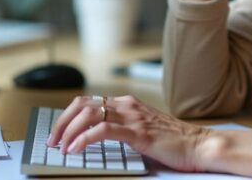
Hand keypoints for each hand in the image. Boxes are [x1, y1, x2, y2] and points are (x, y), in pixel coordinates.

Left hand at [47, 94, 210, 171]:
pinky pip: (102, 131)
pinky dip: (84, 139)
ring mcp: (133, 117)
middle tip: (52, 141)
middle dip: (62, 122)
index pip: (87, 101)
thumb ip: (122, 128)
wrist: (199, 145)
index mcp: (127, 103)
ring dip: (68, 131)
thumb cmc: (173, 142)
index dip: (67, 115)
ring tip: (60, 147)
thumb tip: (93, 137)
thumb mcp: (142, 129)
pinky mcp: (138, 132)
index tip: (57, 132)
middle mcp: (127, 105)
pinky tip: (76, 150)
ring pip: (89, 115)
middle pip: (82, 105)